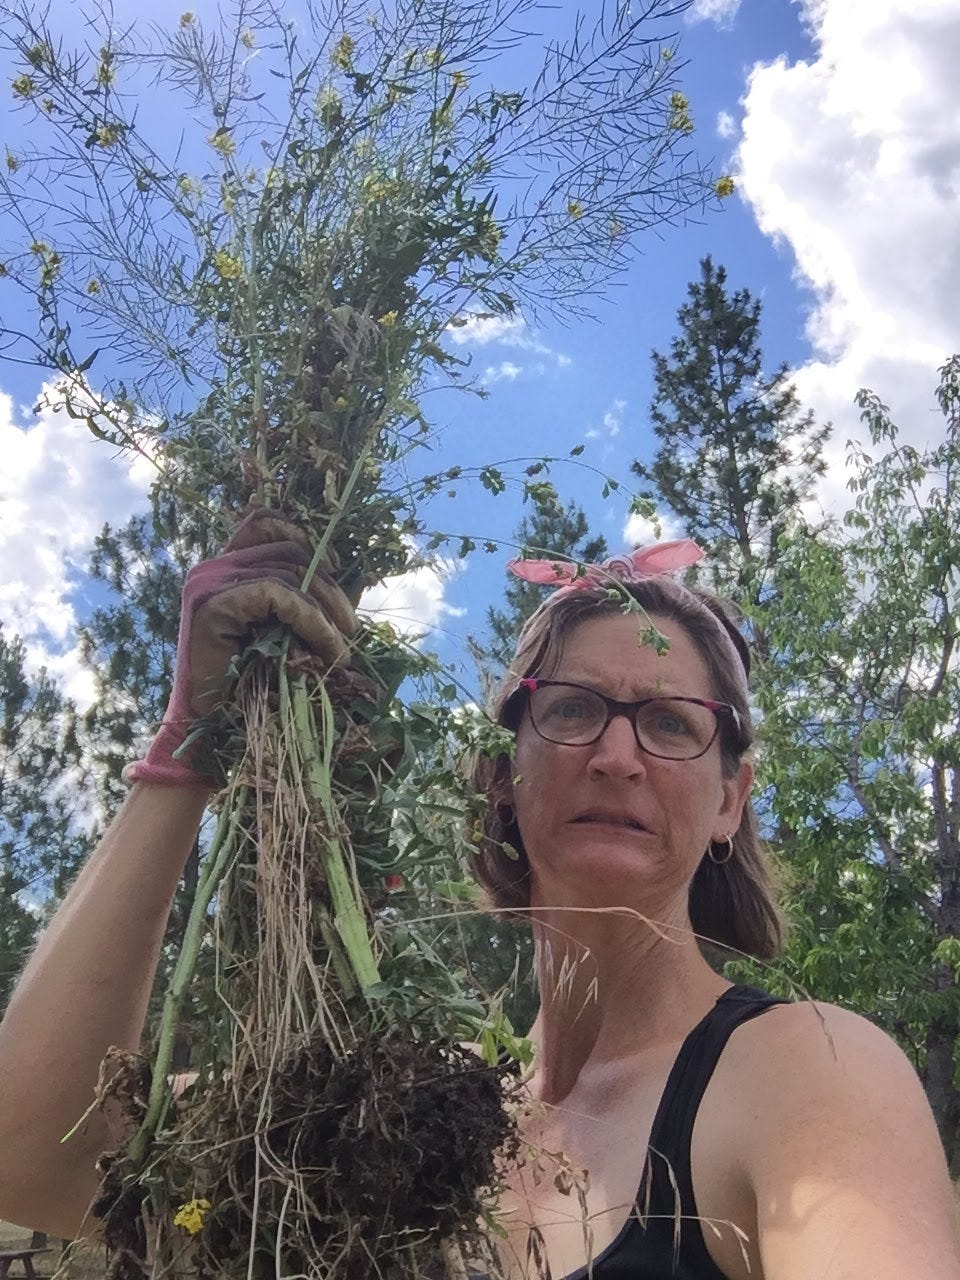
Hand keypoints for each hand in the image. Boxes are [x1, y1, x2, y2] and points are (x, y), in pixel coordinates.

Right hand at [124, 510, 357, 789]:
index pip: (263, 523)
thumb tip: (353, 582)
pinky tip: (329, 648)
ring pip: (289, 571)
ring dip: (326, 610)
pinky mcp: (212, 604)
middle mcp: (212, 567)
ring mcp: (208, 582)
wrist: (208, 731)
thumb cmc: (248, 686)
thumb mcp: (283, 632)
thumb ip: (305, 601)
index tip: (335, 568)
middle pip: (288, 550)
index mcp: (224, 569)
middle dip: (329, 587)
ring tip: (344, 646)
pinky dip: (312, 620)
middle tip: (352, 628)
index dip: (302, 536)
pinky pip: (279, 594)